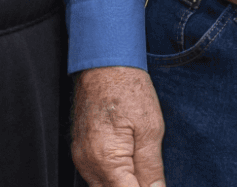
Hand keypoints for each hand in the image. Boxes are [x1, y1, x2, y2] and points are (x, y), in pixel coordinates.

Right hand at [72, 65, 166, 186]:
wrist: (104, 63)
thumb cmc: (127, 88)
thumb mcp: (150, 128)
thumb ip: (151, 169)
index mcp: (107, 160)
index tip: (156, 186)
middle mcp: (88, 163)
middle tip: (152, 180)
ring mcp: (81, 158)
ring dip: (123, 185)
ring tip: (143, 175)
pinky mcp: (80, 151)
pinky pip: (96, 177)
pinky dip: (114, 178)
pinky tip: (129, 169)